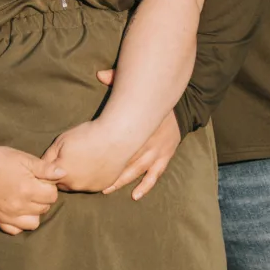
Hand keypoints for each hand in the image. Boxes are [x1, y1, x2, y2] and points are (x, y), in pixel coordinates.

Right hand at [0, 56, 65, 234]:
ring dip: (34, 212)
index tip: (41, 179)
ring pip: (33, 223)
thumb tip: (63, 174)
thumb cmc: (1, 159)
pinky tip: (17, 209)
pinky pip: (16, 230)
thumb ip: (45, 169)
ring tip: (27, 199)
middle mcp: (18, 206)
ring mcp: (7, 215)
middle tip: (33, 186)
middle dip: (42, 198)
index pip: (52, 196)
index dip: (49, 186)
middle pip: (44, 208)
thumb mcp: (25, 159)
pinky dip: (19, 222)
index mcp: (27, 189)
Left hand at [42, 120, 130, 192]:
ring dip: (75, 178)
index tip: (48, 166)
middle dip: (60, 176)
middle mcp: (75, 185)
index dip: (45, 173)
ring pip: (76, 186)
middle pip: (61, 185)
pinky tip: (92, 164)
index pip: (46, 180)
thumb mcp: (61, 141)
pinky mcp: (103, 186)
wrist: (116, 137)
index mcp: (62, 174)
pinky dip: (89, 178)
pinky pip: (91, 185)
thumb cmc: (87, 135)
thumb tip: (40, 167)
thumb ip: (48, 157)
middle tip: (66, 160)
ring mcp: (90, 187)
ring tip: (81, 161)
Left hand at [96, 68, 181, 199]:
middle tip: (92, 180)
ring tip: (107, 190)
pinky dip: (145, 186)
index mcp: (136, 124)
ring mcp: (156, 151)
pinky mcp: (165, 157)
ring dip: (122, 181)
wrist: (181, 107)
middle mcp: (145, 140)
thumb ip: (117, 80)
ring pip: (137, 170)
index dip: (102, 150)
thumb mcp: (138, 89)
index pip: (116, 140)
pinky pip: (154, 175)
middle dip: (108, 171)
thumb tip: (99, 73)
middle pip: (124, 159)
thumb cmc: (153, 100)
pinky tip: (135, 196)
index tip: (87, 158)